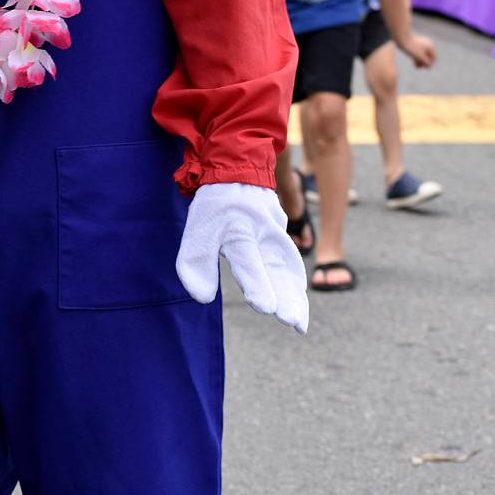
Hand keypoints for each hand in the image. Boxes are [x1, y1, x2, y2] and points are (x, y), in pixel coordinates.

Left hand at [176, 182, 308, 333]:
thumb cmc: (215, 207)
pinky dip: (297, 284)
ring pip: (290, 268)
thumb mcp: (197, 231)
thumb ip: (196, 264)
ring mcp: (276, 234)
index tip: (266, 308)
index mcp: (239, 232)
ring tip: (299, 324)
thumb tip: (201, 298)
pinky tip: (298, 301)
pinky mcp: (283, 235)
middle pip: (277, 269)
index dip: (257, 285)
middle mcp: (262, 234)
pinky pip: (292, 262)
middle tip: (292, 322)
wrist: (238, 171)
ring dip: (296, 296)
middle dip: (286, 297)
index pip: (249, 263)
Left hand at [402, 33, 436, 68]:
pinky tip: (414, 62)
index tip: (422, 66)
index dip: (429, 64)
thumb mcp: (420, 56)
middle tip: (418, 67)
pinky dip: (418, 59)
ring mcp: (422, 45)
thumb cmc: (411, 47)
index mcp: (430, 46)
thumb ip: (426, 62)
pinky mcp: (416, 46)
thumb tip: (430, 65)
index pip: (434, 58)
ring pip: (424, 56)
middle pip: (429, 57)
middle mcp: (428, 45)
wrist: (402, 37)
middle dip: (424, 63)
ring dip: (421, 62)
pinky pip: (419, 54)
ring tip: (416, 66)